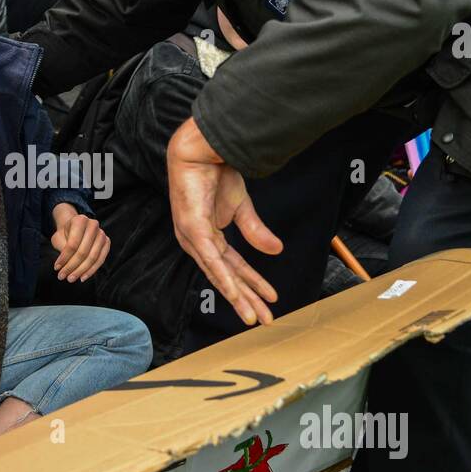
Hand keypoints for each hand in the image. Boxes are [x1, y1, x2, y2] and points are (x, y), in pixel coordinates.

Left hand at [51, 203, 110, 281]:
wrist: (76, 228)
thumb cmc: (65, 234)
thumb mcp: (58, 238)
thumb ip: (62, 249)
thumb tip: (64, 266)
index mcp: (80, 220)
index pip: (72, 244)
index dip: (64, 258)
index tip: (56, 268)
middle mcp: (93, 225)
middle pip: (83, 252)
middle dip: (72, 266)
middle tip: (63, 277)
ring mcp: (102, 234)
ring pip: (93, 257)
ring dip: (81, 270)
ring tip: (71, 278)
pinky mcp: (107, 242)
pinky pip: (101, 259)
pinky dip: (92, 270)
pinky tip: (83, 277)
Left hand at [166, 116, 282, 325]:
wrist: (202, 151)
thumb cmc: (215, 175)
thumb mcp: (242, 208)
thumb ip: (255, 231)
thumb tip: (277, 251)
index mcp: (208, 239)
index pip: (233, 268)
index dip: (253, 285)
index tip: (270, 301)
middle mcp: (198, 243)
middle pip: (226, 277)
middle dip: (247, 300)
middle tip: (264, 320)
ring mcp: (193, 238)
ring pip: (219, 274)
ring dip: (238, 296)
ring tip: (253, 315)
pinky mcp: (193, 229)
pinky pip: (211, 259)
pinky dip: (224, 277)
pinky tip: (236, 293)